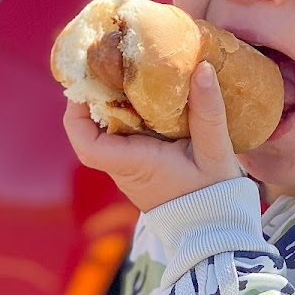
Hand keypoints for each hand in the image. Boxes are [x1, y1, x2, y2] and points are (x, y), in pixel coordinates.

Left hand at [63, 62, 242, 211]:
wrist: (217, 232)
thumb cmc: (214, 198)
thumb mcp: (217, 154)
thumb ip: (209, 112)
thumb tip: (201, 68)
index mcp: (136, 165)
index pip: (87, 146)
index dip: (76, 115)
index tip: (86, 86)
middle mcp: (125, 170)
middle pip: (95, 130)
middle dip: (99, 96)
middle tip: (114, 62)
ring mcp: (131, 172)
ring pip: (109, 133)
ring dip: (117, 104)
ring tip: (133, 71)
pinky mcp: (142, 170)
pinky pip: (125, 139)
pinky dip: (132, 116)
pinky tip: (150, 96)